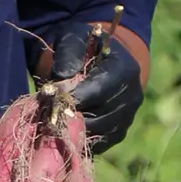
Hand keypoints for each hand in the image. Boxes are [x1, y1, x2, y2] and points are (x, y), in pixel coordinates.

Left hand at [48, 20, 143, 151]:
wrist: (103, 63)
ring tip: (55, 117)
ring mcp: (128, 117)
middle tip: (48, 110)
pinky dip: (80, 138)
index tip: (50, 96)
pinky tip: (66, 126)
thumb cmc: (85, 48)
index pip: (98, 90)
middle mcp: (132, 96)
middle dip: (70, 114)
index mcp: (125, 69)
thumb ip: (68, 53)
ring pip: (96, 132)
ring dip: (73, 127)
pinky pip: (98, 143)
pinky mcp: (119, 133)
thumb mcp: (74, 38)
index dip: (72, 97)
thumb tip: (62, 79)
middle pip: (97, 115)